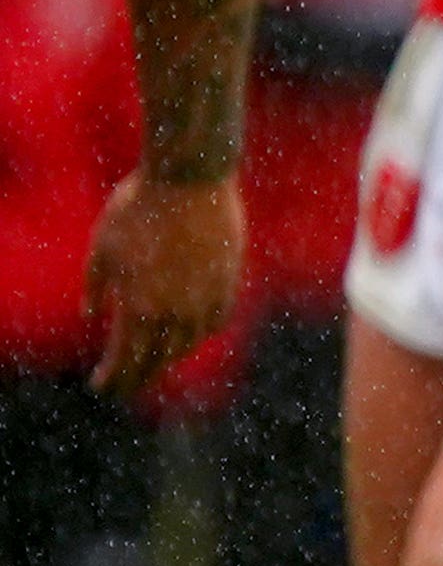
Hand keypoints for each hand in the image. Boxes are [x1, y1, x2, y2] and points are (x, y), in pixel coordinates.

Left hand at [85, 171, 239, 399]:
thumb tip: (91, 315)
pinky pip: (215, 322)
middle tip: (125, 386)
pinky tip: (191, 333)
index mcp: (138, 306)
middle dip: (137, 378)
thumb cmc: (137, 206)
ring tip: (156, 361)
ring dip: (168, 359)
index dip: (113, 378)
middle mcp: (175, 312)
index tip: (101, 386)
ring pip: (188, 345)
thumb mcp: (101, 245)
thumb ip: (95, 286)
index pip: (125, 359)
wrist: (191, 178)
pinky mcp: (229, 281)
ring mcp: (206, 298)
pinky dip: (200, 334)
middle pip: (157, 361)